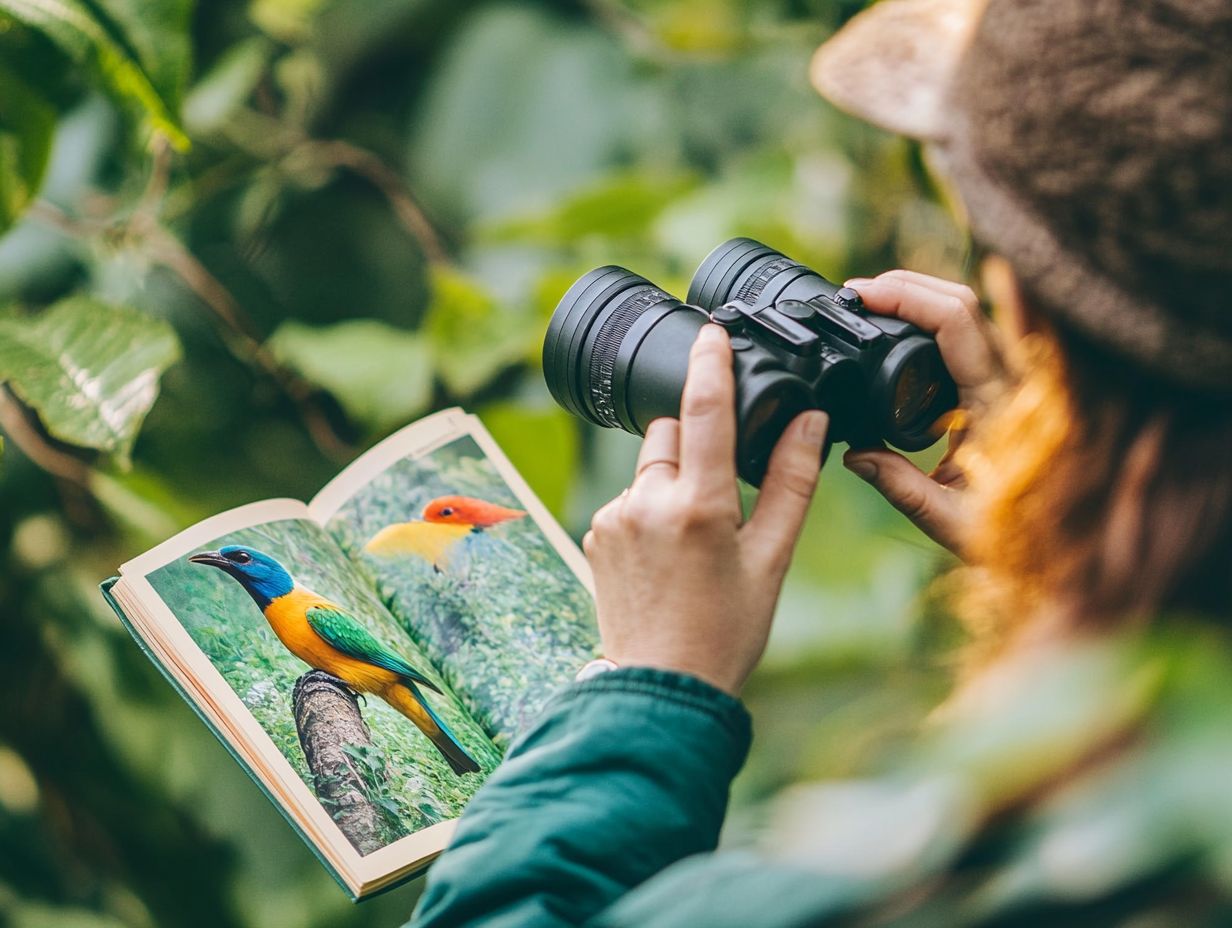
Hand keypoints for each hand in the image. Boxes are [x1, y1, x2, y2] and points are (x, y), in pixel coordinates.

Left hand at [582, 325, 828, 695]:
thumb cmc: (726, 629)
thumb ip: (792, 483)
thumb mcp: (772, 558)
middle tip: (721, 503)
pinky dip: (647, 509)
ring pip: (648, 467)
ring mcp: (613, 516)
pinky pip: (627, 496)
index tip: (713, 332)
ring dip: (671, 482)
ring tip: (691, 542)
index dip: (711, 362)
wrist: (660, 686)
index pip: (704, 408)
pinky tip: (663, 555)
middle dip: (696, 448)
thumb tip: (811, 422)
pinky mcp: (594, 531)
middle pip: (671, 434)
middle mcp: (648, 500)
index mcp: (700, 504)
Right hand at [841, 270, 1006, 555]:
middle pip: (961, 299)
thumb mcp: (949, 519)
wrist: (1059, 547)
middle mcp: (1013, 380)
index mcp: (1001, 403)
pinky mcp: (1004, 383)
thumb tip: (852, 454)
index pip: (955, 322)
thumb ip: (900, 486)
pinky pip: (971, 332)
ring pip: (969, 309)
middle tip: (858, 296)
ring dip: (920, 296)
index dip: (905, 297)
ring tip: (873, 305)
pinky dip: (933, 318)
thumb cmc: (1011, 536)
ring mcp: (1012, 377)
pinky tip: (902, 327)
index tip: (861, 298)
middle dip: (905, 285)